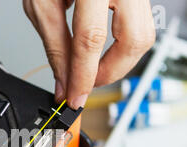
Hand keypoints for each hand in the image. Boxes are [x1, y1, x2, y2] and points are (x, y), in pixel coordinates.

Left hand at [24, 0, 155, 108]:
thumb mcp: (41, 4)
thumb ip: (55, 46)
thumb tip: (63, 82)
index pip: (91, 39)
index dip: (82, 76)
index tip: (74, 99)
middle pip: (134, 41)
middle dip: (110, 73)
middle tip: (85, 84)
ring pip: (145, 36)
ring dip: (119, 62)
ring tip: (91, 68)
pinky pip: (140, 26)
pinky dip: (121, 46)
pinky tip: (102, 51)